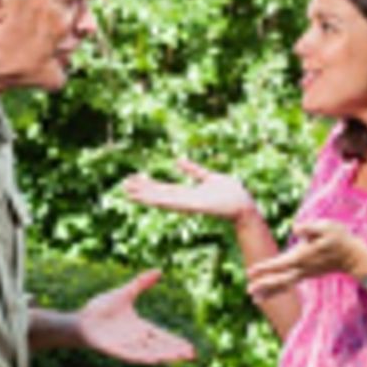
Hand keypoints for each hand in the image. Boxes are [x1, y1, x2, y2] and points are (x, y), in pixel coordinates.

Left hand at [77, 270, 195, 363]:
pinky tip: (155, 359)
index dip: (176, 342)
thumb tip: (158, 271)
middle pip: (159, 347)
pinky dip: (143, 357)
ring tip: (178, 357)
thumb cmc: (101, 308)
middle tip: (191, 355)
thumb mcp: (125, 292)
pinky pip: (131, 355)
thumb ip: (141, 283)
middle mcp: (135, 339)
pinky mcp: (114, 350)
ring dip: (163, 355)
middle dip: (175, 351)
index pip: (162, 336)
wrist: (81, 319)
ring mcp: (125, 346)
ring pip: (149, 353)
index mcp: (141, 328)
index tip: (190, 348)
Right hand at [122, 158, 256, 220]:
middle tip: (123, 186)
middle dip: (142, 190)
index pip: (163, 188)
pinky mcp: (196, 205)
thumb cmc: (230, 193)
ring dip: (146, 195)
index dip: (148, 184)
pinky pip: (176, 201)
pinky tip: (151, 198)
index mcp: (187, 193)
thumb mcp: (208, 177)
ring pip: (163, 199)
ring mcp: (189, 204)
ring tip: (130, 192)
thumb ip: (193, 170)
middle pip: (159, 194)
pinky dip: (162, 200)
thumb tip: (178, 160)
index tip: (133, 179)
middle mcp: (185, 200)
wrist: (243, 206)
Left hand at [245, 219, 366, 298]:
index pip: (281, 263)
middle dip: (264, 284)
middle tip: (249, 290)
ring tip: (253, 298)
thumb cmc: (339, 239)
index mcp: (303, 257)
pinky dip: (277, 290)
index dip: (266, 267)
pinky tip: (267, 294)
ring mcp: (304, 273)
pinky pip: (288, 284)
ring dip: (269, 291)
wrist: (352, 257)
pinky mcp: (306, 274)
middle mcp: (302, 268)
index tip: (251, 271)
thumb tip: (295, 228)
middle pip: (280, 279)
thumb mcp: (327, 227)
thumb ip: (310, 228)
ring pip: (284, 284)